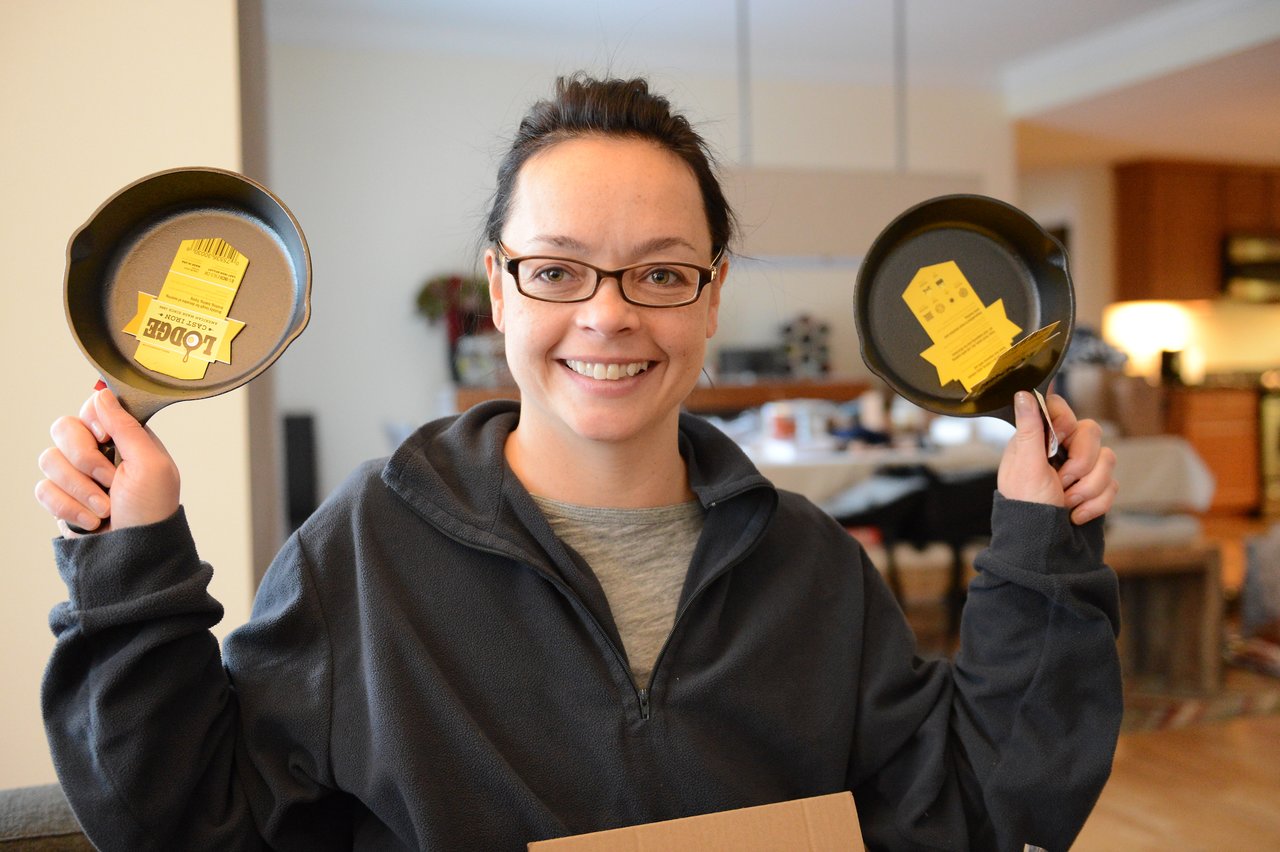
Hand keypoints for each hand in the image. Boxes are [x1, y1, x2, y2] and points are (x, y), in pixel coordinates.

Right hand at [35, 388, 179, 535]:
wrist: (135, 556)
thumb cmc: (152, 510)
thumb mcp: (150, 465)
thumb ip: (126, 426)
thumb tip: (102, 393)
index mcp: (124, 438)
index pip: (92, 408)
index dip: (93, 420)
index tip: (104, 437)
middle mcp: (98, 451)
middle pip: (63, 428)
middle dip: (85, 459)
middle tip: (109, 480)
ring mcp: (76, 475)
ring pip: (48, 459)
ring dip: (80, 488)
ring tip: (105, 508)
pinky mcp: (60, 498)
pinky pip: (43, 488)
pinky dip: (68, 507)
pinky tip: (91, 521)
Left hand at [996, 391, 1116, 524]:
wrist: (1043, 548)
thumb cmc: (1026, 507)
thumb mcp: (1025, 466)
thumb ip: (1029, 429)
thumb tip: (1020, 392)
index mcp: (1038, 439)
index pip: (1060, 408)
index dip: (1065, 423)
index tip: (1058, 441)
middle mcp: (1061, 450)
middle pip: (1092, 431)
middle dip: (1080, 464)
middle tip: (1061, 482)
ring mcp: (1081, 469)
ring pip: (1108, 460)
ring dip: (1087, 488)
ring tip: (1065, 502)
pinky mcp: (1097, 488)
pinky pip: (1113, 485)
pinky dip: (1095, 504)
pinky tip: (1076, 515)